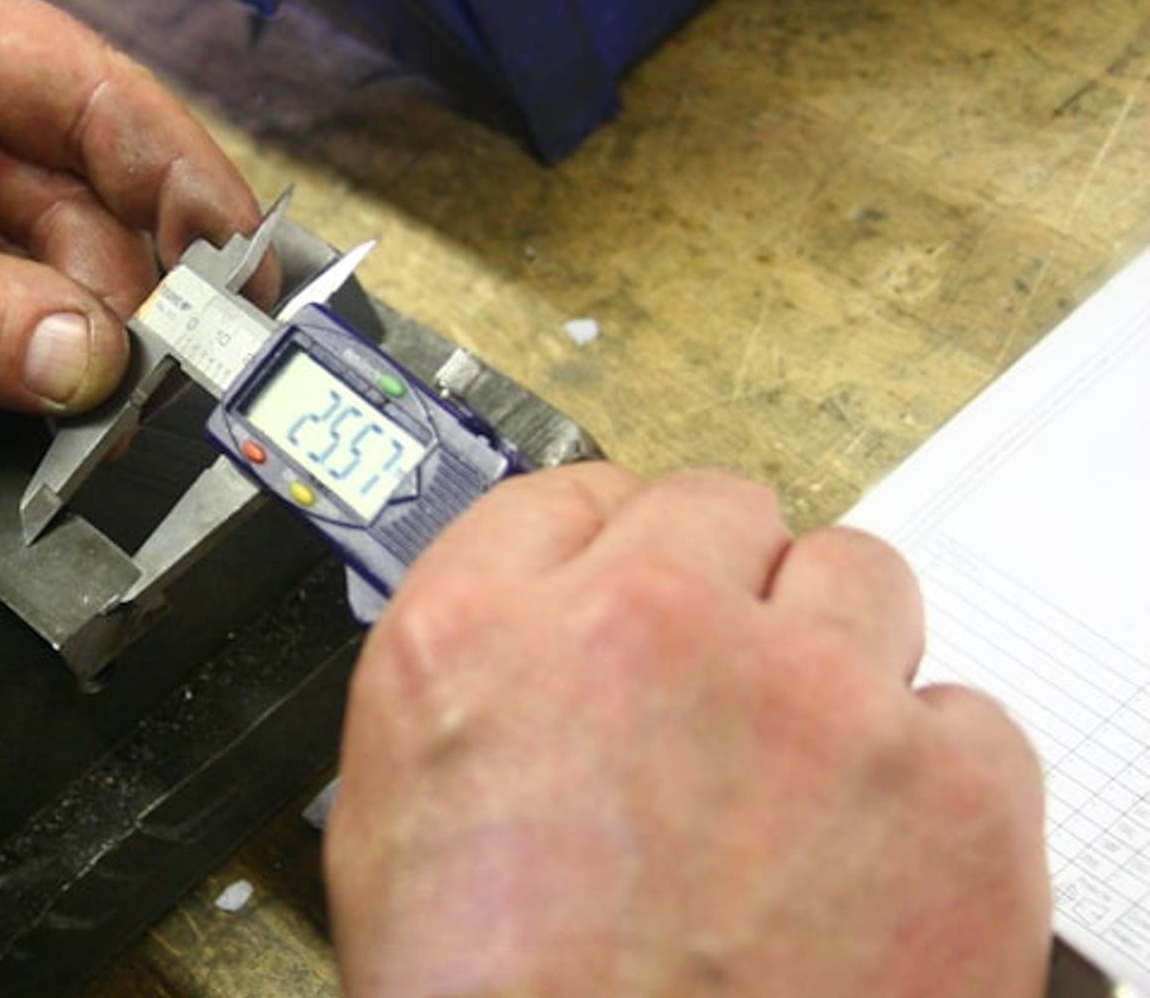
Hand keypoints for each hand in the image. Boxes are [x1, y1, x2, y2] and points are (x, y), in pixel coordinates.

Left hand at [0, 0, 271, 409]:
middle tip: (163, 388)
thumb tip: (91, 363)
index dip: (185, 186)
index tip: (242, 277)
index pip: (98, 97)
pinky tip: (44, 403)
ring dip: (77, 338)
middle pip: (90, 193)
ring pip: (52, 261)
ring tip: (101, 415)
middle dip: (128, 292)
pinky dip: (22, 356)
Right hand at [326, 466, 1050, 995]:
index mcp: (482, 637)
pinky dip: (929, 779)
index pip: (570, 494)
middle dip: (719, 589)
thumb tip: (533, 623)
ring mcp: (812, 698)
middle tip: (718, 693)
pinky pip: (965, 715)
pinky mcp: (953, 788)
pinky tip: (868, 859)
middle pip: (718, 508)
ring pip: (856, 577)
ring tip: (800, 777)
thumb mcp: (388, 822)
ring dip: (829, 656)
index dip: (607, 548)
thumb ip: (468, 678)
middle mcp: (645, 629)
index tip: (638, 580)